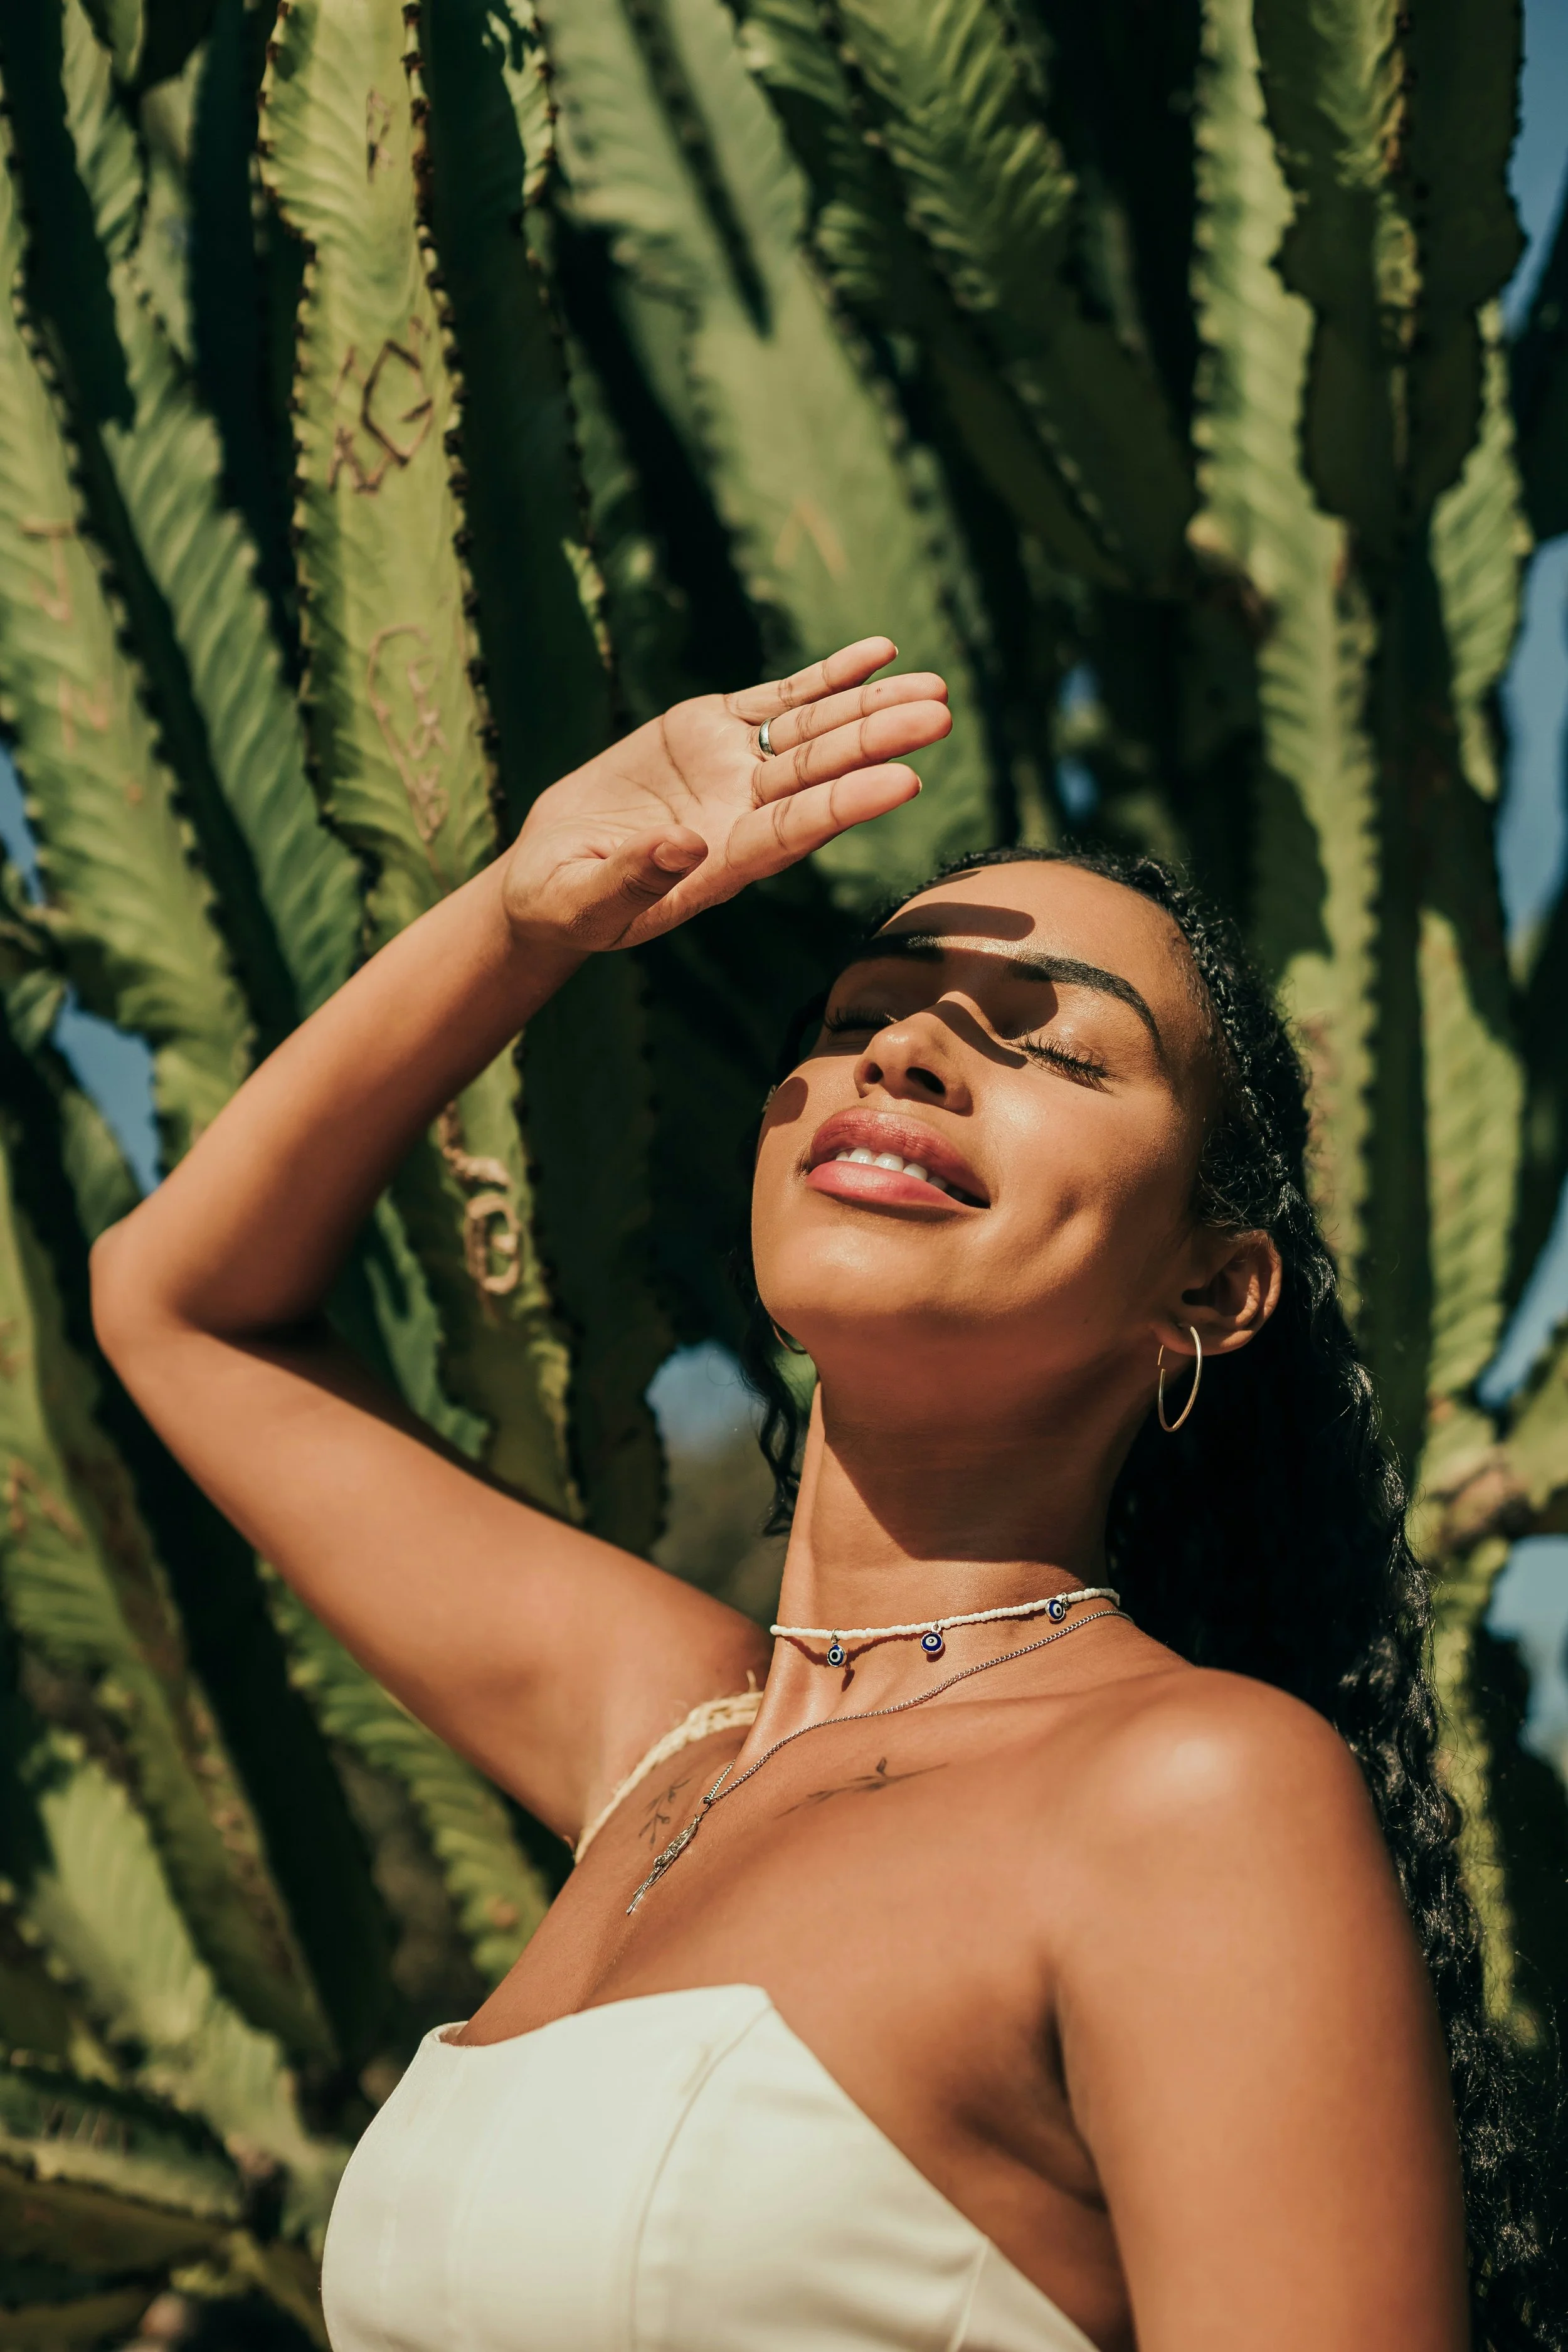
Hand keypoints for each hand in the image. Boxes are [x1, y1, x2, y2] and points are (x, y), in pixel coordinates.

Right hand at [500, 638, 950, 952]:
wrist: (553, 873)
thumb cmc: (567, 900)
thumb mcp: (586, 900)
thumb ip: (634, 879)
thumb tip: (684, 848)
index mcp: (722, 863)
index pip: (795, 829)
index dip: (848, 804)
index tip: (903, 781)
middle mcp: (743, 814)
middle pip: (822, 774)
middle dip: (878, 741)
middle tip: (938, 716)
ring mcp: (733, 770)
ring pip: (814, 733)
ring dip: (871, 708)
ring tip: (934, 687)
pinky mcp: (713, 732)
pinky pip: (782, 700)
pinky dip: (829, 677)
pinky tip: (881, 655)